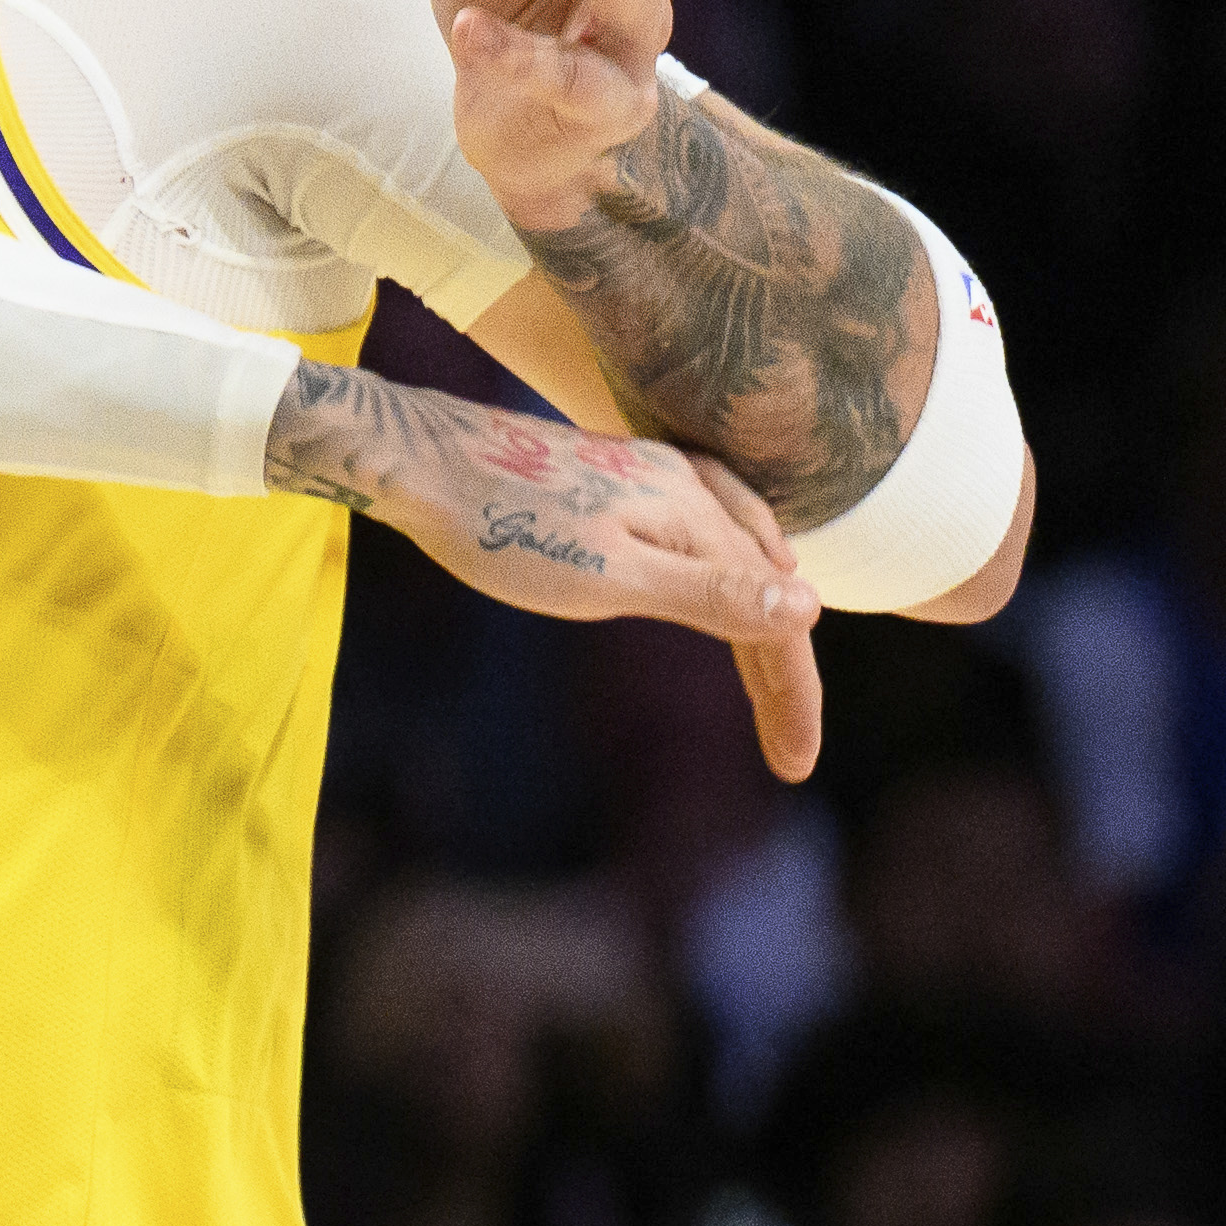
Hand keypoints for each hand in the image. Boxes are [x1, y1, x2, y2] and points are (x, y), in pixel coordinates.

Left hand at [268, 375, 825, 777]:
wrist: (415, 458)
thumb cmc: (499, 527)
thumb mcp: (604, 577)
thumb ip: (706, 593)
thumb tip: (810, 607)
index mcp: (695, 517)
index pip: (774, 618)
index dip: (792, 696)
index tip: (795, 768)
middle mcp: (688, 488)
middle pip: (763, 589)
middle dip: (780, 672)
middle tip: (789, 754)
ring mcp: (654, 474)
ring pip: (739, 553)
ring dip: (764, 618)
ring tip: (776, 680)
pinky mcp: (618, 473)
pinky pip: (709, 518)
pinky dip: (736, 559)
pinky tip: (731, 560)